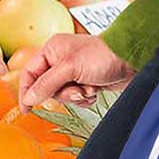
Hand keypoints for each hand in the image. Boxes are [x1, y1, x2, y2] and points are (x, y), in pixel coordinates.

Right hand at [18, 34, 135, 110]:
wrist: (131, 60)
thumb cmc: (102, 56)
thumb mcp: (70, 68)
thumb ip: (47, 83)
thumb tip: (29, 98)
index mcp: (52, 50)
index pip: (29, 73)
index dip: (26, 91)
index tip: (26, 109)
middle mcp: (60, 60)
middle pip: (46, 88)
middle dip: (62, 93)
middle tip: (76, 90)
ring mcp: (73, 72)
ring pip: (62, 95)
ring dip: (76, 96)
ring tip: (89, 88)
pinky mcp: (85, 82)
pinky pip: (76, 98)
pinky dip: (85, 98)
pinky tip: (95, 90)